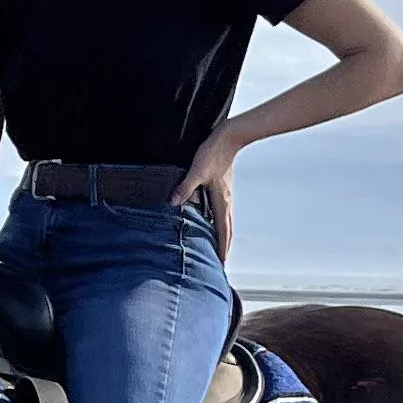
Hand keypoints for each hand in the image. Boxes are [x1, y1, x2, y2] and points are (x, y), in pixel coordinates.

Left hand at [177, 134, 240, 256]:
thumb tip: (173, 203)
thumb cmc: (214, 153)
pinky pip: (222, 213)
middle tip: (222, 263)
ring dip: (224, 237)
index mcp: (221, 201)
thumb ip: (185, 188)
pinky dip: (220, 224)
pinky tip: (213, 224)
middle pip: (227, 231)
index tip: (222, 263)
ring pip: (226, 222)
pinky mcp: (223, 190)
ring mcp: (226, 196)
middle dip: (225, 248)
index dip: (222, 248)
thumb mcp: (197, 171)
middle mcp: (226, 202)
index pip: (223, 231)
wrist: (229, 138)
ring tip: (220, 249)